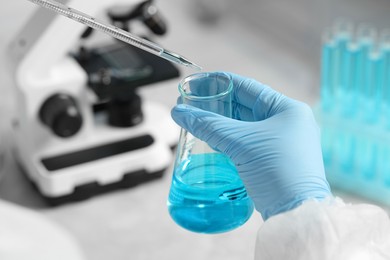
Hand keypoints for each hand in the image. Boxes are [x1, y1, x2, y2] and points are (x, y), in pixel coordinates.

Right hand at [171, 72, 331, 219]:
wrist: (296, 213)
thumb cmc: (278, 172)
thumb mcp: (241, 143)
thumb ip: (209, 125)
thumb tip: (181, 112)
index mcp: (287, 109)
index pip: (247, 87)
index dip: (220, 82)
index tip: (198, 81)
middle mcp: (287, 122)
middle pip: (244, 106)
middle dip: (217, 104)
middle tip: (192, 103)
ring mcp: (281, 142)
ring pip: (244, 126)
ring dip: (221, 123)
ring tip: (196, 119)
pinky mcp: (274, 159)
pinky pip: (246, 142)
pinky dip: (229, 139)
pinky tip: (211, 139)